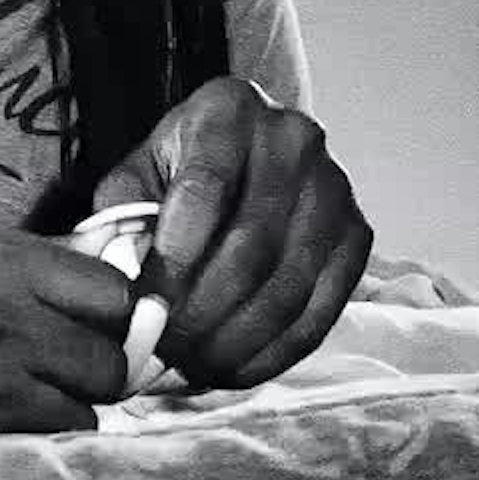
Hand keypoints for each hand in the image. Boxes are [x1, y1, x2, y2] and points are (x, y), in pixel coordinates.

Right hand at [0, 223, 137, 431]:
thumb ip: (3, 243)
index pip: (110, 290)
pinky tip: (9, 417)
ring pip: (90, 407)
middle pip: (111, 357)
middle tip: (67, 359)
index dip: (107, 306)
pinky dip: (42, 432)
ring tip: (36, 392)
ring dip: (72, 402)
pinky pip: (49, 439)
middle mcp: (3, 317)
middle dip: (96, 359)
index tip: (88, 315)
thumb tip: (69, 262)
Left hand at [94, 77, 371, 390]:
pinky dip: (276, 352)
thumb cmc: (176, 171)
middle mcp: (292, 139)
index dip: (174, 258)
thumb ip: (121, 223)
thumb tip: (125, 294)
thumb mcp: (136, 176)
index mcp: (228, 109)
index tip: (146, 308)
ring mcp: (334, 187)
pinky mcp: (357, 235)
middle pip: (252, 245)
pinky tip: (235, 370)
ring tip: (194, 367)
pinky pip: (321, 309)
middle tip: (168, 351)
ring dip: (238, 340)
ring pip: (290, 284)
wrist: (244, 153)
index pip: (204, 189)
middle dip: (205, 311)